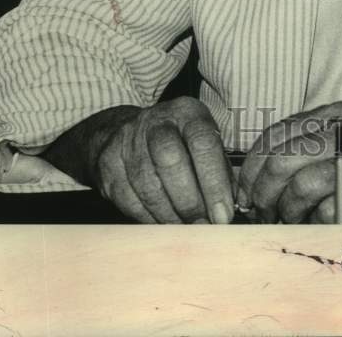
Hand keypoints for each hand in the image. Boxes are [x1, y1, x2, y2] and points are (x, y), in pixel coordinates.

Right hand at [46, 97, 234, 223]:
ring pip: (148, 183)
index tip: (223, 214)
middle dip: (190, 200)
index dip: (214, 181)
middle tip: (204, 226)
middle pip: (170, 160)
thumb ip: (220, 169)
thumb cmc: (180, 143)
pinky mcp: (108, 163)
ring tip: (186, 229)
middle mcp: (156, 121)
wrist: (127, 132)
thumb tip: (233, 208)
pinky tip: (163, 224)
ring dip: (170, 214)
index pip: (202, 142)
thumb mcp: (205, 142)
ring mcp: (127, 140)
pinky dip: (149, 217)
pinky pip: (129, 199)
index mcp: (187, 112)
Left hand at [237, 101, 341, 223]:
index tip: (246, 192)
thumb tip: (254, 178)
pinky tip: (325, 224)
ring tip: (293, 222)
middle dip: (262, 193)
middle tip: (262, 213)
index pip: (275, 135)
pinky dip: (318, 225)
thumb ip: (308, 147)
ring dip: (288, 214)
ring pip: (299, 188)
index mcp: (335, 114)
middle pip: (281, 160)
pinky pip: (327, 213)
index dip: (252, 168)